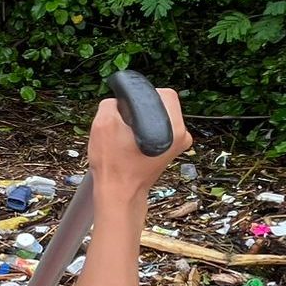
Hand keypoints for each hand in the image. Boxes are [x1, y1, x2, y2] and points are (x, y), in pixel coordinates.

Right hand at [87, 87, 191, 206]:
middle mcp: (181, 135)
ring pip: (159, 116)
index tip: (128, 106)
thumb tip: (119, 100)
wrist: (119, 193)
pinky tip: (131, 142)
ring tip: (127, 135)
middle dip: (141, 108)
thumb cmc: (114, 165)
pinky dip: (144, 130)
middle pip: (162, 104)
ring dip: (142, 119)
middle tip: (125, 122)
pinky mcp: (170, 150)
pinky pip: (158, 128)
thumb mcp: (103, 124)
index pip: (163, 93)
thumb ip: (112, 103)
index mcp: (173, 127)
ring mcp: (178, 144)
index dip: (141, 95)